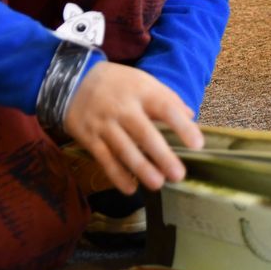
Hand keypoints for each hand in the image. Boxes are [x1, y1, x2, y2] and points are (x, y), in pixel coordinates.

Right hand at [62, 61, 202, 194]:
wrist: (73, 81)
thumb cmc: (118, 84)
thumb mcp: (144, 81)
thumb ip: (167, 98)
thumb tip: (190, 116)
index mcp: (142, 91)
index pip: (166, 108)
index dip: (182, 127)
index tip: (197, 145)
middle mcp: (123, 108)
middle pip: (144, 133)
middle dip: (162, 156)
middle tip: (178, 174)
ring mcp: (105, 124)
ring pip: (124, 149)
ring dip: (141, 169)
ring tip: (158, 184)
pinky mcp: (89, 138)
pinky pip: (104, 159)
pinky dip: (117, 175)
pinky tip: (130, 188)